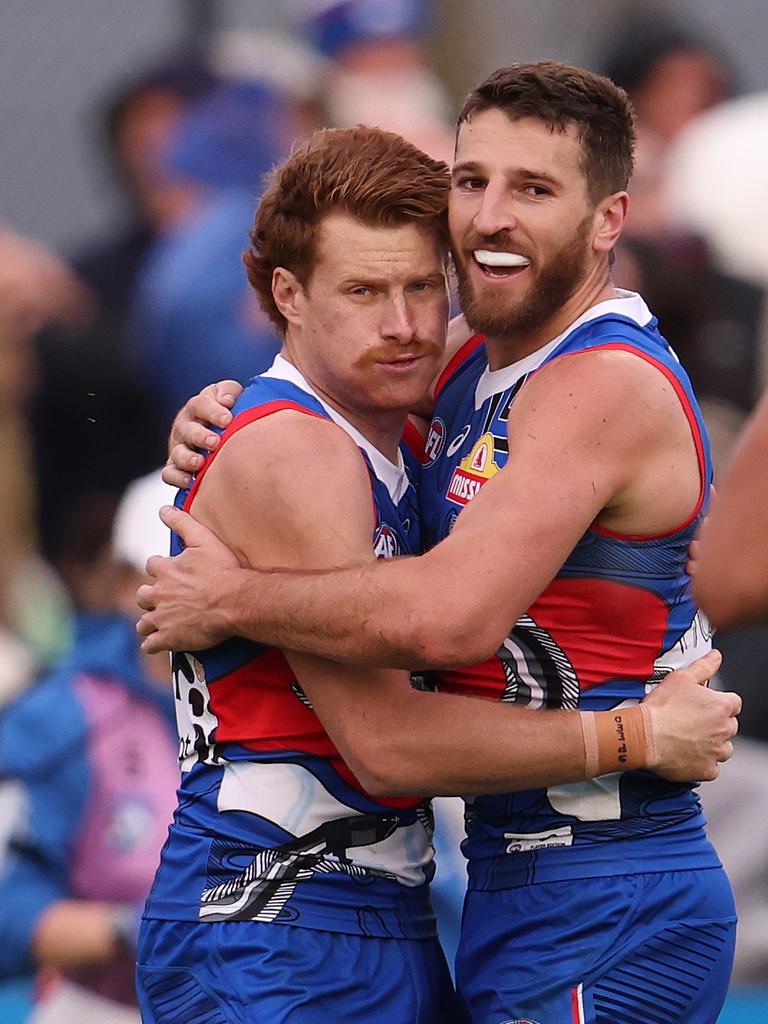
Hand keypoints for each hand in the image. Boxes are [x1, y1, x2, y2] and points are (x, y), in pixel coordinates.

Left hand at [136, 506, 242, 652]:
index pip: (153, 566)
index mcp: (165, 570)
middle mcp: (158, 593)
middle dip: (150, 597)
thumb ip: (182, 522)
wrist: (235, 601)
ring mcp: (162, 618)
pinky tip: (157, 643)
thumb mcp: (204, 539)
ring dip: (148, 622)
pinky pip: (151, 644)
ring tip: (157, 623)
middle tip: (163, 599)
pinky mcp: (168, 638)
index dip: (161, 569)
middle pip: (143, 595)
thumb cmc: (224, 570)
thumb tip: (163, 509)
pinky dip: (152, 644)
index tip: (170, 572)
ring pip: (143, 622)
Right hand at [163, 380, 243, 487]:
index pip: (200, 404)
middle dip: (200, 436)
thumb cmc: (227, 414)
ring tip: (199, 462)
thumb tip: (226, 400)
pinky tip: (189, 482)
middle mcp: (185, 426)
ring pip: (177, 452)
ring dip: (187, 458)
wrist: (224, 435)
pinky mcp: (176, 467)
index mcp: (197, 408)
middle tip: (214, 442)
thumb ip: (229, 391)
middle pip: (187, 429)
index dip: (213, 411)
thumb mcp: (230, 397)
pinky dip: (177, 478)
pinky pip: (169, 473)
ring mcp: (179, 447)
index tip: (228, 420)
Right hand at [642, 650, 739, 781]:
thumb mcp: (681, 678)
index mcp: (721, 706)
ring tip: (691, 738)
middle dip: (716, 723)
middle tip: (693, 721)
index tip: (707, 705)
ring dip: (713, 744)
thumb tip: (716, 656)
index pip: (734, 703)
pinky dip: (703, 763)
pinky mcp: (707, 769)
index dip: (720, 703)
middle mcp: (724, 729)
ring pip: (724, 748)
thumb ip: (703, 666)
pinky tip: (688, 754)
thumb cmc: (661, 708)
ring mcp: (716, 751)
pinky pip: (712, 768)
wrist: (644, 735)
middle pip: (730, 726)